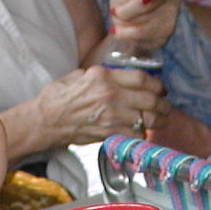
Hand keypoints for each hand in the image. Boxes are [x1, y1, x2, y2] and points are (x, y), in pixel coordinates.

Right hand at [36, 65, 166, 145]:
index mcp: (104, 76)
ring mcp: (110, 116)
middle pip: (149, 99)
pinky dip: (141, 134)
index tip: (161, 88)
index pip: (141, 78)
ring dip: (156, 120)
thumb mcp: (80, 75)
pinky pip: (134, 135)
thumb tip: (118, 76)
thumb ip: (102, 75)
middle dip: (162, 104)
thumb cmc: (58, 96)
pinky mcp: (108, 133)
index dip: (157, 84)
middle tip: (165, 105)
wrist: (45, 120)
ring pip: (146, 119)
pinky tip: (141, 131)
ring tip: (159, 119)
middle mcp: (110, 95)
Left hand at [107, 0, 180, 50]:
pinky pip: (151, 35)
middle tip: (114, 12)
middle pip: (154, 3)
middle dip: (130, 10)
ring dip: (130, 24)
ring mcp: (173, 12)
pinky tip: (122, 33)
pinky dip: (133, 35)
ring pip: (153, 22)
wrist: (129, 22)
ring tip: (116, 25)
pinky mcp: (169, 29)